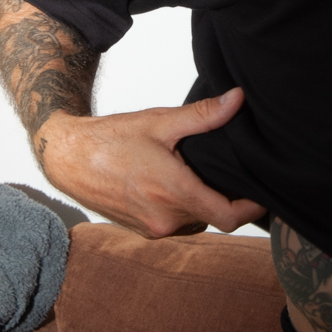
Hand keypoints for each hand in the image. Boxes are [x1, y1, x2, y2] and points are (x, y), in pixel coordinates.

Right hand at [37, 87, 265, 238]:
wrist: (69, 158)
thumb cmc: (111, 139)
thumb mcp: (160, 121)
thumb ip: (203, 115)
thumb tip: (237, 100)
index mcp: (173, 192)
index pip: (230, 216)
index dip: (252, 208)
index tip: (263, 194)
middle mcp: (164, 219)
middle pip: (214, 217)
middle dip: (225, 199)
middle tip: (232, 175)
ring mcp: (152, 229)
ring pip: (195, 222)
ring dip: (202, 204)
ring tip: (201, 177)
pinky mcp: (143, 231)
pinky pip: (176, 224)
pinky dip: (183, 209)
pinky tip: (178, 186)